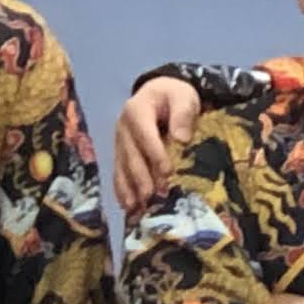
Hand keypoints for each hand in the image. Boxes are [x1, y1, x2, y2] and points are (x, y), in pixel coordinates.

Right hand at [114, 77, 203, 220]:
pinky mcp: (120, 153)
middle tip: (154, 196)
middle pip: (131, 155)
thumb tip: (181, 139)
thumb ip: (183, 114)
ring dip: (130, 189)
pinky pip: (119, 173)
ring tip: (138, 208)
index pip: (145, 134)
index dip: (155, 153)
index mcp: (137, 110)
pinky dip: (123, 190)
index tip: (168, 172)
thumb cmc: (175, 96)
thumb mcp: (184, 97)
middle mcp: (123, 127)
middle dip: (142, 177)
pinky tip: (128, 207)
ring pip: (122, 167)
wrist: (160, 94)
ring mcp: (119, 142)